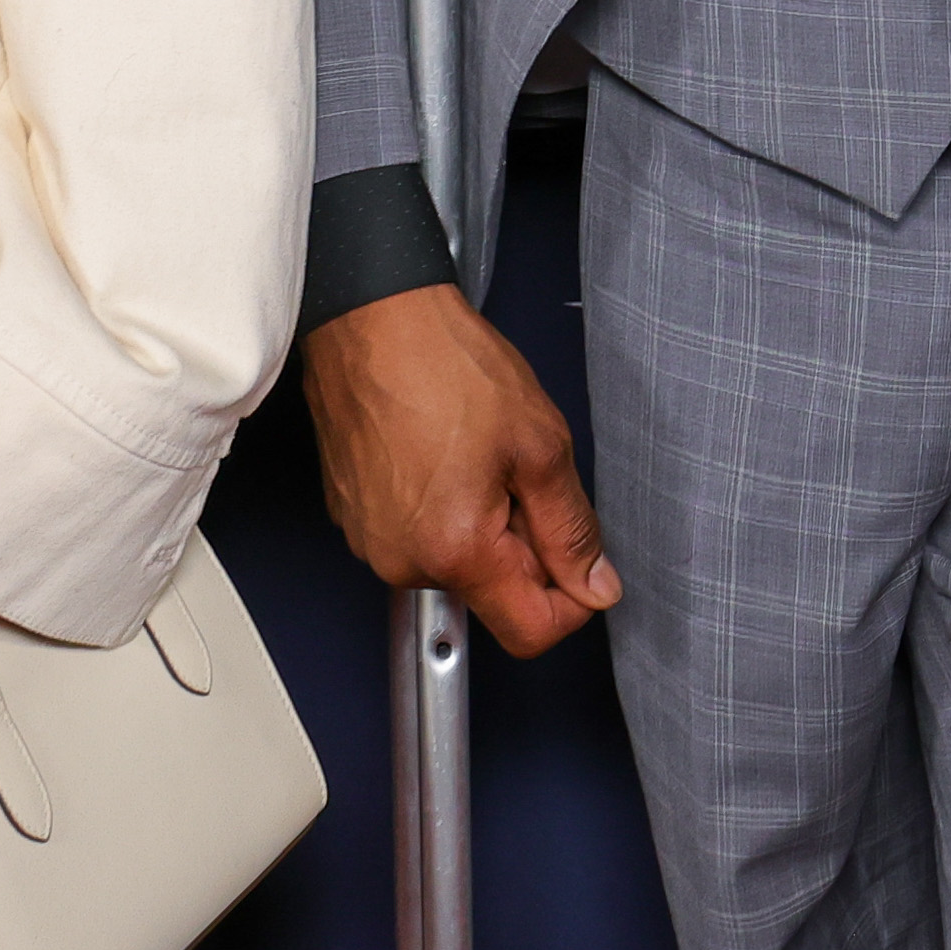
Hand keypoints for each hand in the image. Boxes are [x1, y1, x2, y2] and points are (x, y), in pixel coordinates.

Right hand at [296, 283, 619, 655]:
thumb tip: (595, 584)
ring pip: (456, 560)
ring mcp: (371, 541)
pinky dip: (442, 505)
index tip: (581, 559)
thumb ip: (572, 529)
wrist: (370, 316)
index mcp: (455, 551)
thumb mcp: (540, 444)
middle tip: (518, 470)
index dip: (572, 599)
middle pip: (493, 592)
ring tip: (473, 450)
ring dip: (481, 520)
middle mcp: (403, 561)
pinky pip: (417, 534)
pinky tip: (441, 448)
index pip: (531, 633)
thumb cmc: (441, 363)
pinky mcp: (355, 516)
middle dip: (522, 543)